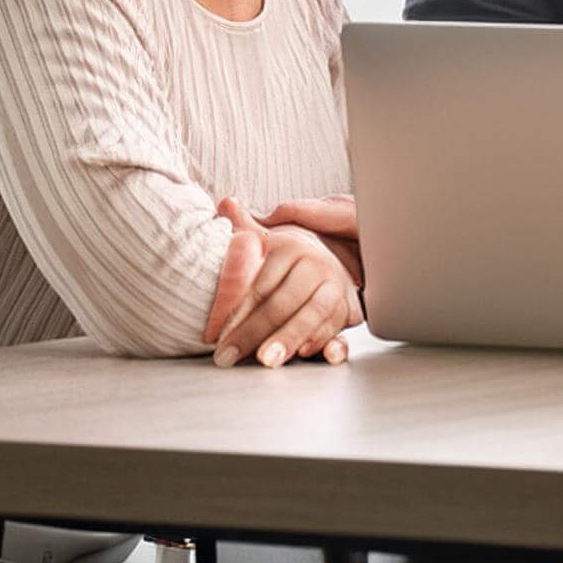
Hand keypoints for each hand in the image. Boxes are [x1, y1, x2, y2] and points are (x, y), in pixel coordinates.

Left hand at [205, 197, 361, 367]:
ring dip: (287, 340)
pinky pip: (336, 328)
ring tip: (266, 360)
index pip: (258, 286)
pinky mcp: (348, 310)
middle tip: (229, 356)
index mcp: (291, 249)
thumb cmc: (289, 259)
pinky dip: (326, 342)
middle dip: (253, 333)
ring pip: (309, 317)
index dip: (235, 313)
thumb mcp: (267, 240)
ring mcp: (335, 288)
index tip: (214, 336)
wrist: (333, 263)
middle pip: (281, 303)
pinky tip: (311, 354)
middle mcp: (316, 266)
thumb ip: (244, 227)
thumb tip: (225, 202)